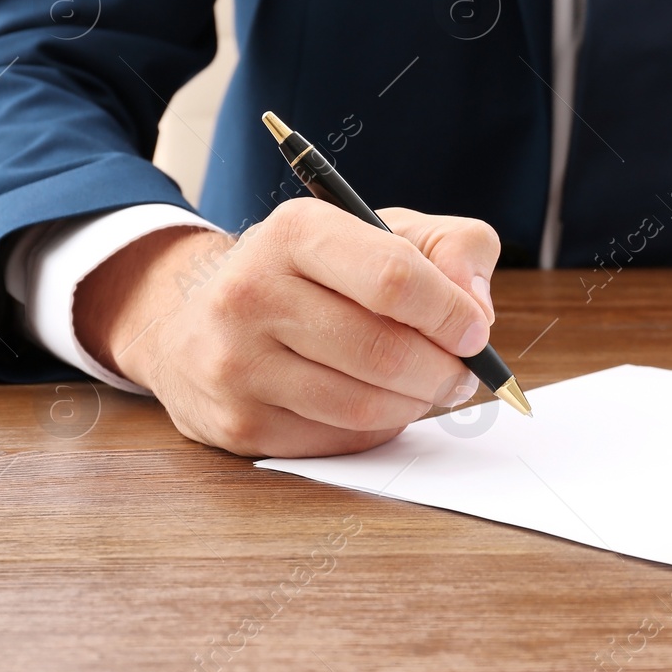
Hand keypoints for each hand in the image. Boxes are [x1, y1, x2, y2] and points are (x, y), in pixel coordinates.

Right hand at [74, 198, 501, 457]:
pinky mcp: (237, 424)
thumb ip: (451, 250)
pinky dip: (377, 428)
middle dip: (442, 369)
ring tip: (426, 388)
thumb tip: (476, 309)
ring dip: (415, 403)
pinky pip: (337, 440)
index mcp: (295, 232)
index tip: (474, 332)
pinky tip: (377, 404)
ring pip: (363, 404)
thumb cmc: (311, 273)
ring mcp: (237, 364)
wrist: (195, 320)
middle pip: (383, 350)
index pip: (394, 278)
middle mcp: (252, 292)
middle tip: (461, 372)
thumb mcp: (380, 232)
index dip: (450, 313)